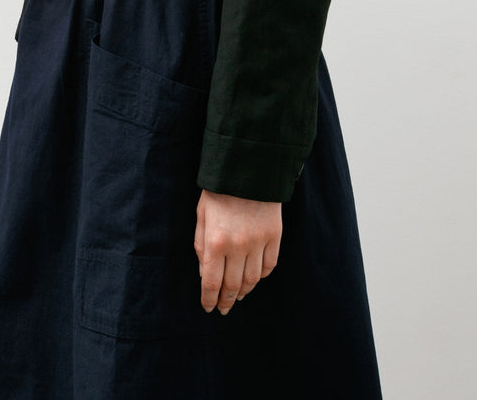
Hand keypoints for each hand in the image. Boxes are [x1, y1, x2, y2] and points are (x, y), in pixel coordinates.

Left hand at [194, 189, 281, 314]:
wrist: (247, 167)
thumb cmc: (219, 191)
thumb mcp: (202, 215)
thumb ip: (201, 245)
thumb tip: (204, 274)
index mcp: (215, 241)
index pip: (211, 282)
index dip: (209, 299)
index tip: (208, 307)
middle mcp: (238, 246)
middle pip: (232, 286)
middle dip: (226, 301)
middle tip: (223, 308)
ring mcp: (259, 242)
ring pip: (252, 279)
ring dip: (244, 291)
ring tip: (238, 295)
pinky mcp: (275, 236)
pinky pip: (269, 265)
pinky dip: (261, 276)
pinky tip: (254, 278)